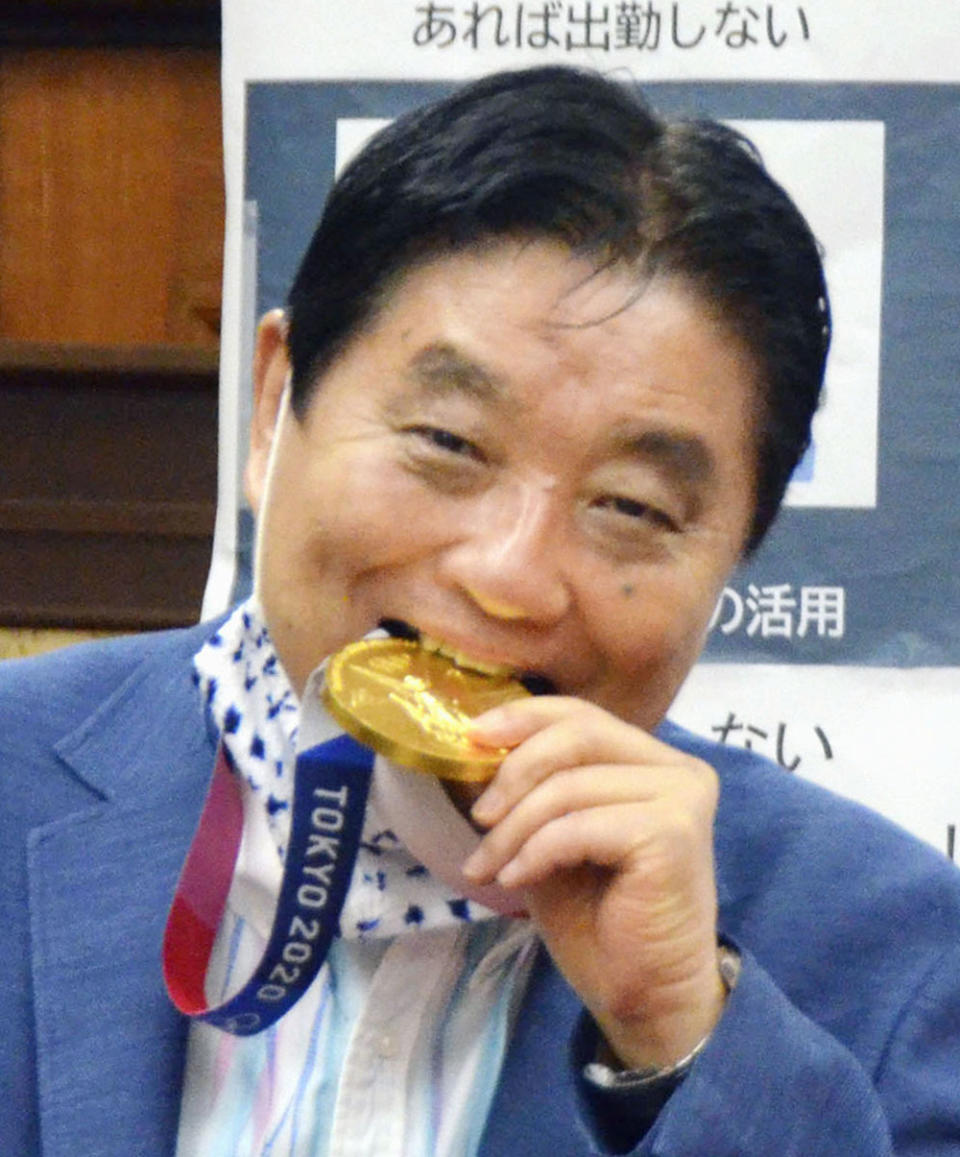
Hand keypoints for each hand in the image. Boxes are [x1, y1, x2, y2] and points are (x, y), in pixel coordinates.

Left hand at [462, 696, 726, 1069]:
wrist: (642, 994)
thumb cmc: (598, 919)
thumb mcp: (550, 837)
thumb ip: (534, 790)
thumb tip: (476, 745)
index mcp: (652, 761)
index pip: (581, 714)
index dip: (523, 717)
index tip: (472, 736)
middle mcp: (677, 769)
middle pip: (578, 733)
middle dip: (514, 771)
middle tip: (478, 818)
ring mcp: (682, 797)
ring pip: (570, 785)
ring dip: (513, 829)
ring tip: (486, 866)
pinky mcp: (673, 832)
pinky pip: (578, 825)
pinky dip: (535, 851)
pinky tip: (515, 879)